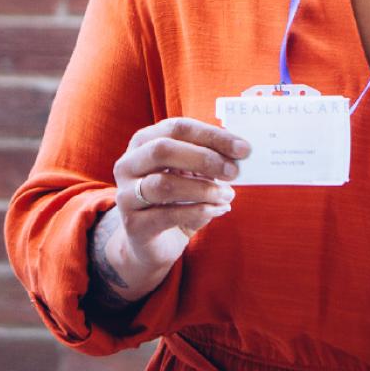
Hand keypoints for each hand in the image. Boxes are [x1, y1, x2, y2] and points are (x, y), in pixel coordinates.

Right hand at [86, 118, 249, 309]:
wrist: (153, 242)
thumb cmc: (176, 199)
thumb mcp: (191, 174)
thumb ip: (209, 159)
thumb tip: (239, 151)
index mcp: (143, 142)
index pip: (177, 128)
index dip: (211, 136)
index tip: (243, 149)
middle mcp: (128, 164)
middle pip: (163, 150)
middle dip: (204, 158)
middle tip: (234, 171)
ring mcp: (126, 194)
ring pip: (164, 184)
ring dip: (204, 189)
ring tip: (228, 195)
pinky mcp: (133, 224)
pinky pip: (168, 214)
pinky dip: (199, 211)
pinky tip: (219, 210)